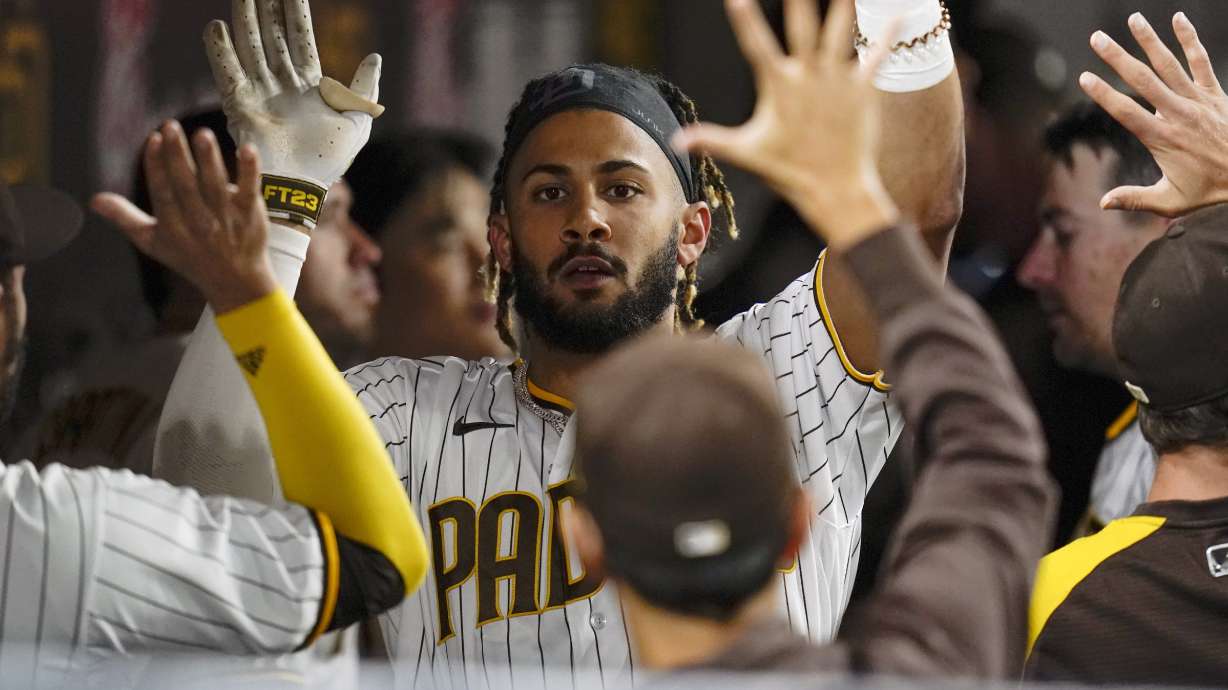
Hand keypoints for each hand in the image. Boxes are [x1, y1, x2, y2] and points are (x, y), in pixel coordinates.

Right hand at [92, 121, 276, 313]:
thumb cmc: (189, 257)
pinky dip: (249, 171)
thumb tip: (94, 200)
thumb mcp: (153, 242)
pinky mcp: (250, 215)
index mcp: (173, 225)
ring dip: (209, 159)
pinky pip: (250, 190)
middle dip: (177, 155)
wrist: (234, 281)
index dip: (156, 165)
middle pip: (186, 185)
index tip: (153, 139)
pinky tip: (247, 150)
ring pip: (215, 185)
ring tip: (202, 135)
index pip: (162, 191)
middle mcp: (198, 221)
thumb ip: (125, 218)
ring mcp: (226, 218)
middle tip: (171, 126)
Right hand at [204, 0, 382, 187]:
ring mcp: (259, 93)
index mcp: (309, 85)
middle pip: (271, 36)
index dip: (295, 12)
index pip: (300, 38)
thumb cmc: (330, 158)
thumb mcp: (358, 120)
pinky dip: (221, 51)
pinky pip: (229, 73)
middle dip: (266, 9)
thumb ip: (365, 88)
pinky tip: (216, 28)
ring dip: (244, 20)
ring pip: (250, 47)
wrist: (302, 185)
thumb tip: (374, 57)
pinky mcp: (240, 106)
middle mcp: (281, 84)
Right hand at [674, 0, 898, 248]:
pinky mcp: (862, 90)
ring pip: (840, 32)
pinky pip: (877, 56)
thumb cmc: (788, 172)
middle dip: (799, 0)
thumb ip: (711, 140)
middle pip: (802, 26)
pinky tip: (900, 12)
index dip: (745, 19)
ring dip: (845, 6)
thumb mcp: (746, 153)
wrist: (835, 189)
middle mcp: (808, 76)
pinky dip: (888, 34)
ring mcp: (837, 81)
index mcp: (778, 86)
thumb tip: (674, 142)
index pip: (756, 45)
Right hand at [1080, 12, 1227, 216]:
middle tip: (1097, 38)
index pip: (1126, 111)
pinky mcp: (1215, 94)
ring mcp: (1198, 101)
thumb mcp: (1169, 201)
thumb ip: (1135, 198)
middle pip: (1142, 80)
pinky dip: (1190, 40)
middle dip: (1117, 58)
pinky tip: (1179, 19)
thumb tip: (1102, 202)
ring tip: (1133, 20)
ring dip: (1149, 41)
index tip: (1085, 77)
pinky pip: (1201, 62)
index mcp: (1162, 138)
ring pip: (1169, 65)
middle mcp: (1178, 114)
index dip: (1104, 94)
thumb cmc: (1208, 190)